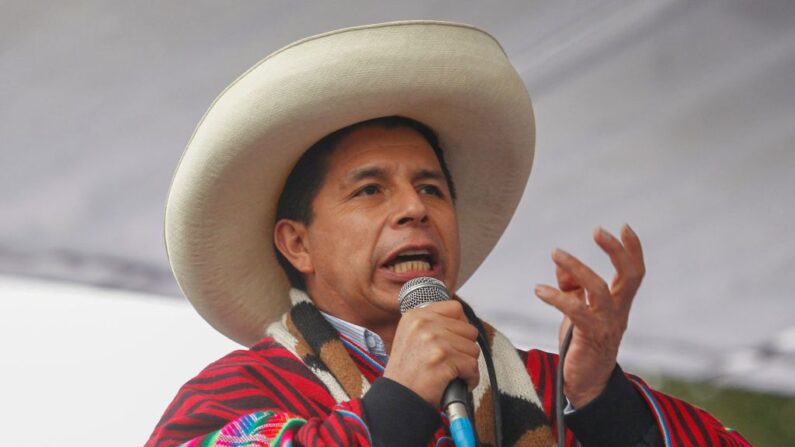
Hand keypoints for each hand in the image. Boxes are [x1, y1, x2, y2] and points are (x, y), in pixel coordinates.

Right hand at [383, 300, 480, 405]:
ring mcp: (434, 340)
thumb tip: (462, 322)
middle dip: (465, 349)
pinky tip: (457, 382)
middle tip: (452, 362)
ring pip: (473, 349)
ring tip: (452, 373)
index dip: (461, 326)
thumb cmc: (407, 373)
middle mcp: (424, 323)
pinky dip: (470, 378)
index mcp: (416, 315)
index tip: (455, 340)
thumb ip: (433, 324)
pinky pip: (472, 366)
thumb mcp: (411, 336)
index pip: (455, 308)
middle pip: (468, 330)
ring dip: (467, 365)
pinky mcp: (443, 358)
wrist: (398, 398)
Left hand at [534, 224, 644, 407]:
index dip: (632, 249)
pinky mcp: (590, 336)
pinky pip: (576, 311)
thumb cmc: (582, 344)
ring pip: (599, 289)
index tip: (624, 226)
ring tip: (555, 252)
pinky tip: (539, 290)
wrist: (586, 383)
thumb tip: (559, 263)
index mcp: (619, 303)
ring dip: (577, 267)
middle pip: (629, 276)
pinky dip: (556, 297)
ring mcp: (607, 324)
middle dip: (616, 250)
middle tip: (598, 230)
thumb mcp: (578, 311)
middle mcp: (619, 312)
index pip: (634, 272)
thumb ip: (572, 287)